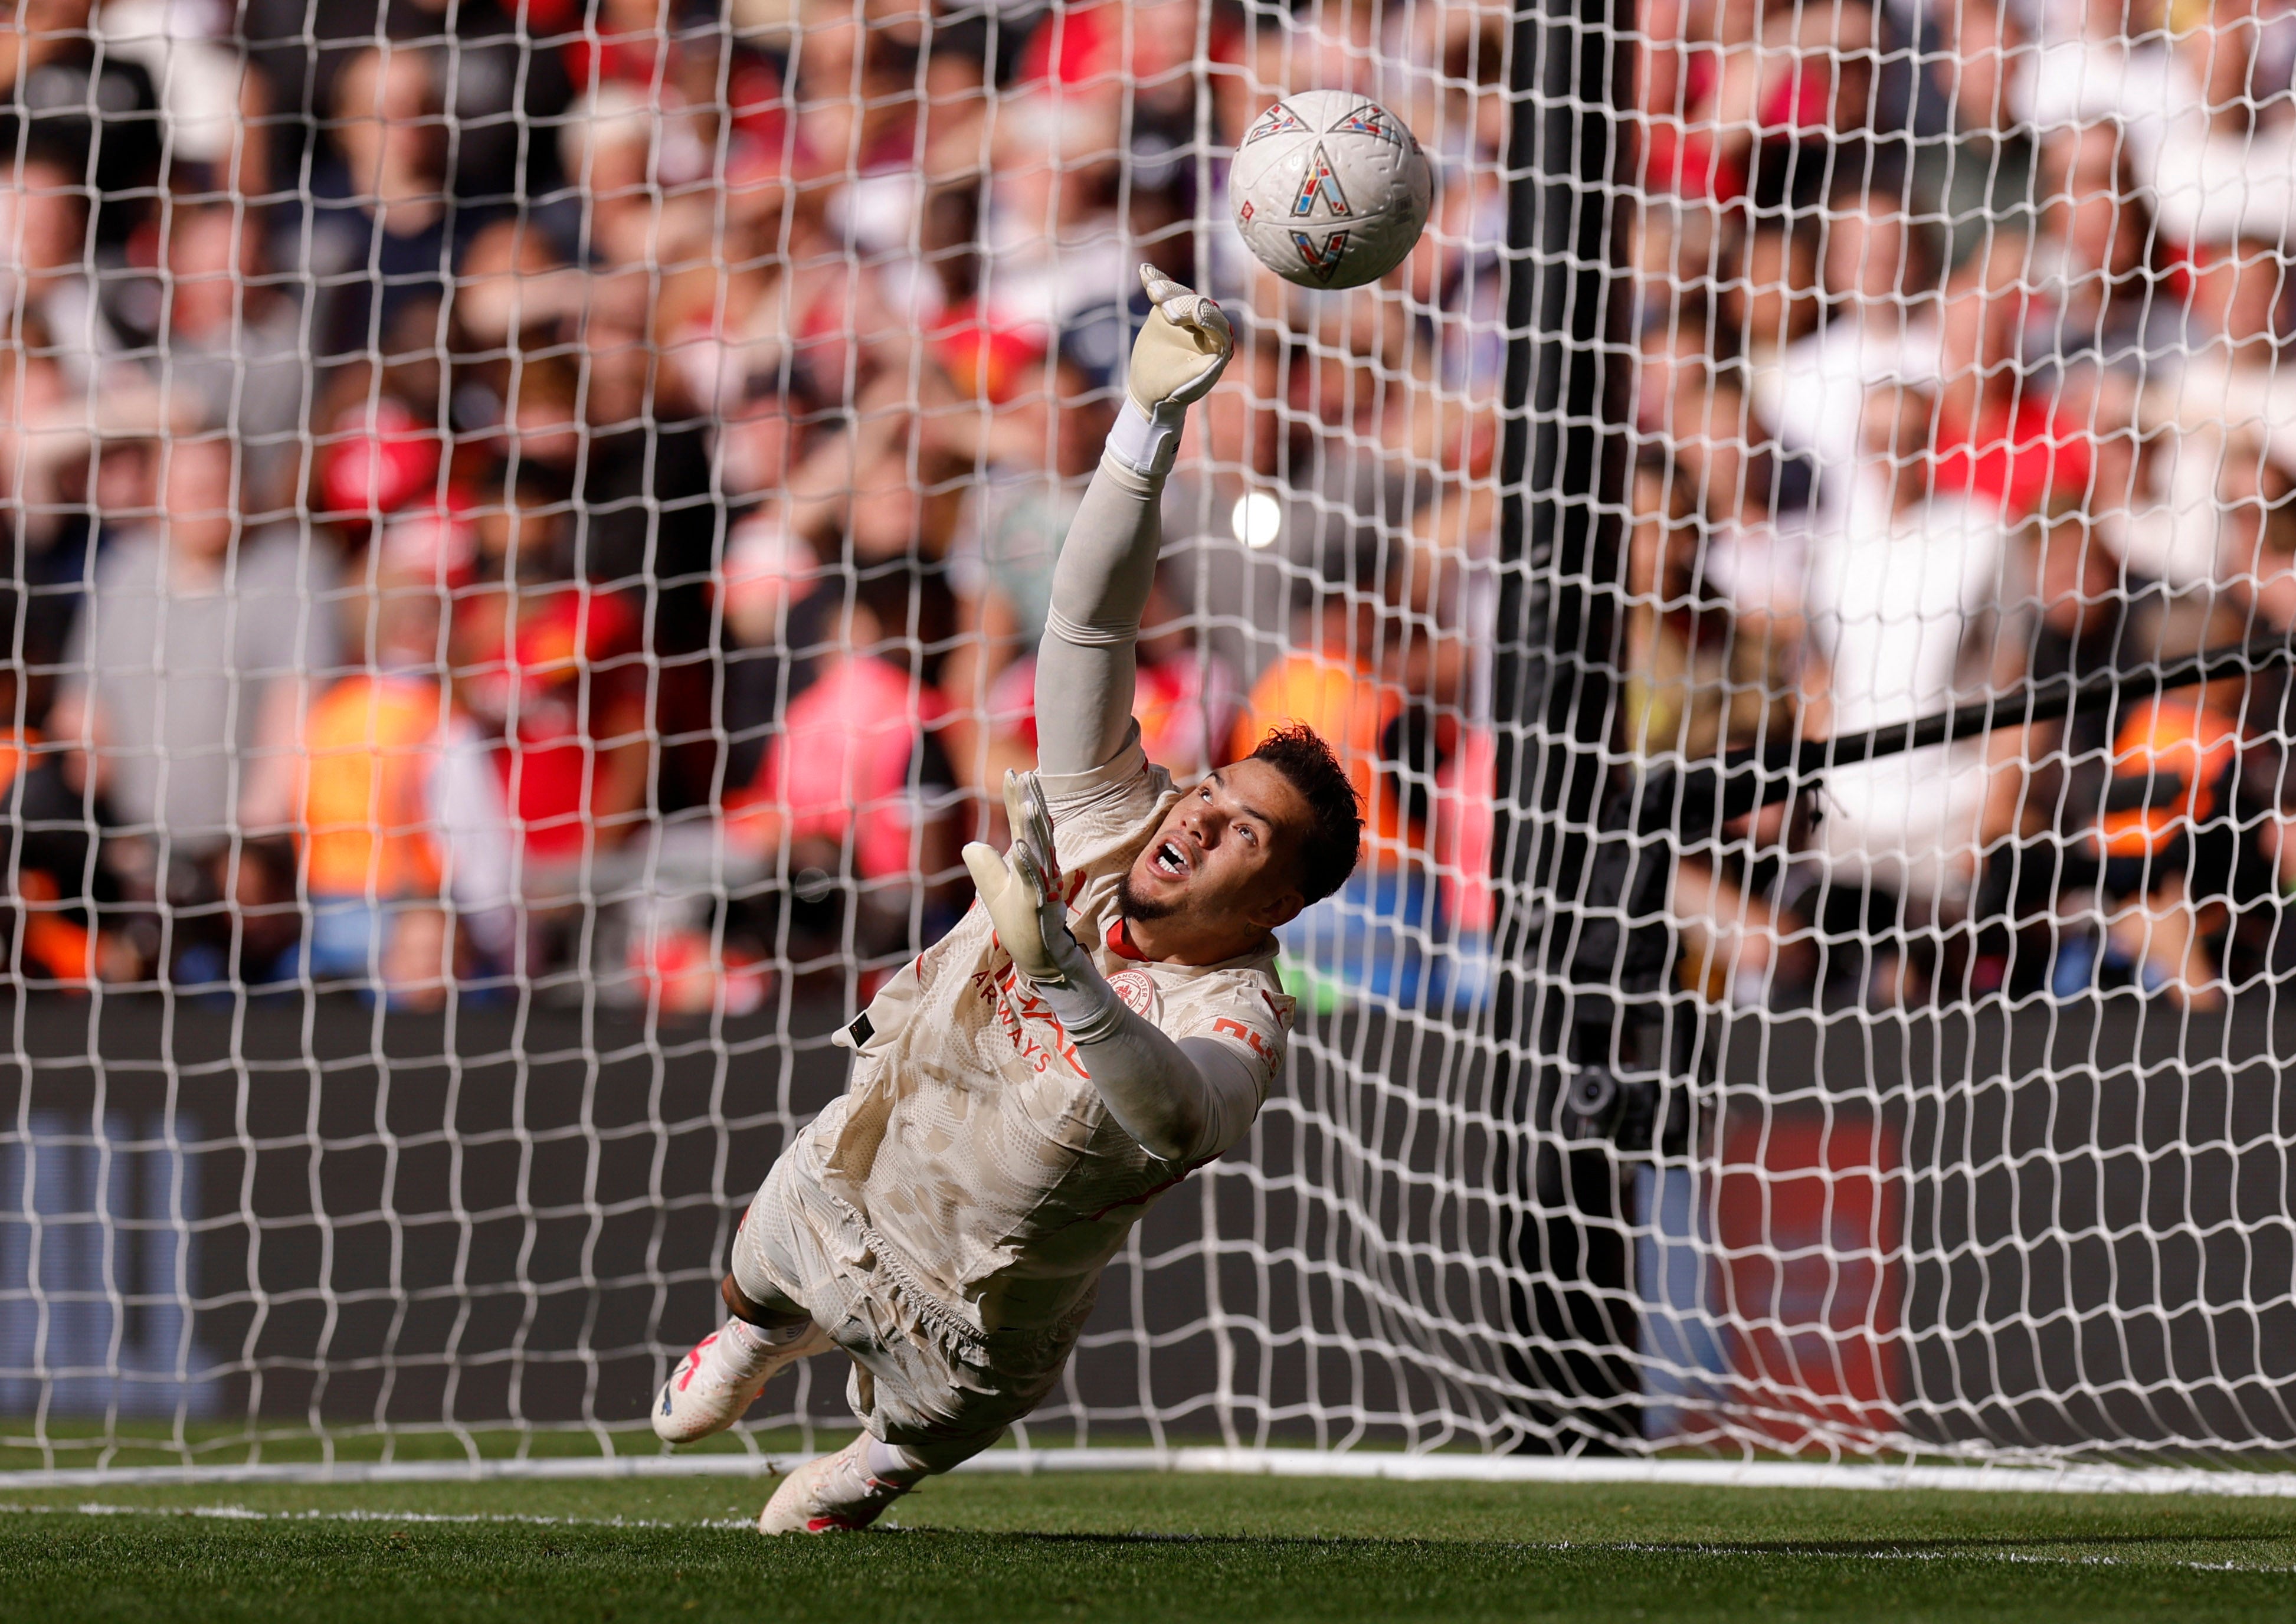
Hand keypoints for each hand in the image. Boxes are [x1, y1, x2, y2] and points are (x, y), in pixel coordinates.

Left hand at [962, 770, 1090, 987]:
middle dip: (1029, 801)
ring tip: (1027, 802)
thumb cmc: (1022, 924)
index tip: (1014, 772)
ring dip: (1033, 827)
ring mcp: (1041, 885)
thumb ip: (986, 867)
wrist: (1040, 958)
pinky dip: (1026, 863)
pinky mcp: (1038, 904)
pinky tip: (1018, 847)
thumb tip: (971, 844)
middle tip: (1024, 774)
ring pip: (1038, 850)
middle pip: (1035, 829)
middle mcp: (1040, 868)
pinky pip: (1032, 880)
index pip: (1024, 824)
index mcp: (1031, 861)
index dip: (1019, 799)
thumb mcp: (996, 892)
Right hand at [1126, 264, 1233, 421]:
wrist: (1151, 388)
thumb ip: (1201, 372)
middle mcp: (1205, 324)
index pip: (1217, 325)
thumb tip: (1217, 358)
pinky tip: (1145, 271)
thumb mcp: (1186, 386)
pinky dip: (1154, 282)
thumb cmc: (1174, 390)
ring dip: (1167, 290)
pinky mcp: (1166, 307)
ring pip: (1179, 296)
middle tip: (1167, 311)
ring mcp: (1186, 313)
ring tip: (1153, 289)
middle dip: (1183, 305)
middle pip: (1198, 306)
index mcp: (1217, 343)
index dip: (1208, 319)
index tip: (1197, 313)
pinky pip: (1162, 292)